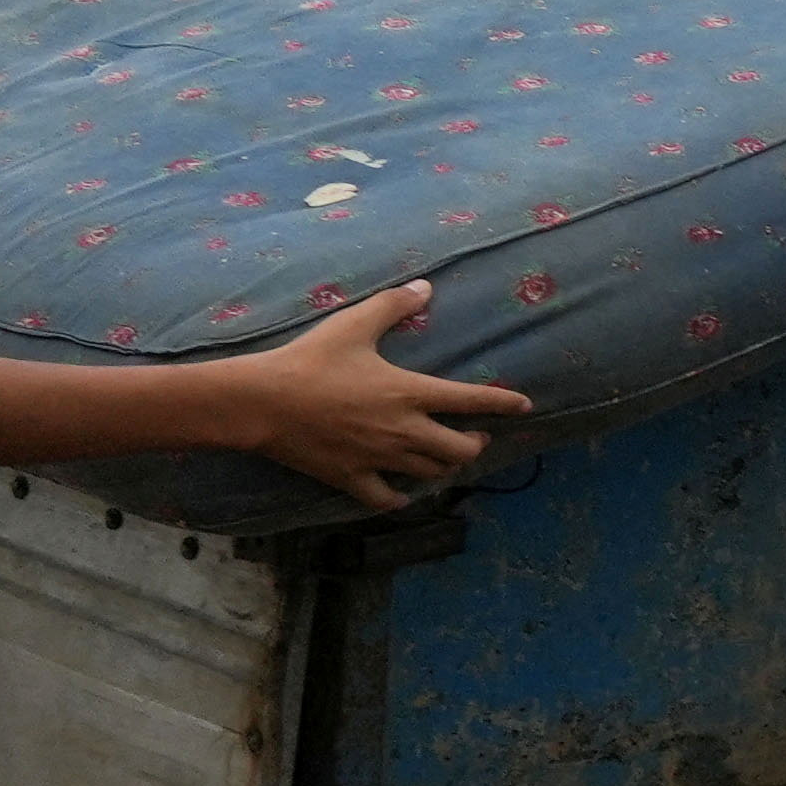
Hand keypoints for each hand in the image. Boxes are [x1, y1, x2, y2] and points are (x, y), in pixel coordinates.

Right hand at [213, 283, 530, 505]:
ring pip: (430, 472)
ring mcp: (378, 458)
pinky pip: (386, 498)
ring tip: (446, 458)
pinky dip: (400, 498)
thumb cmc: (310, 360)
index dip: (504, 403)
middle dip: (475, 444)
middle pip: (459, 450)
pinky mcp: (350, 477)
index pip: (473, 400)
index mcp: (410, 392)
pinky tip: (404, 493)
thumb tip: (425, 286)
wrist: (260, 401)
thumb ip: (394, 305)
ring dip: (445, 466)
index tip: (525, 406)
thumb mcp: (355, 324)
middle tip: (475, 436)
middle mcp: (403, 430)